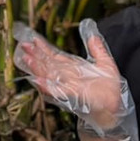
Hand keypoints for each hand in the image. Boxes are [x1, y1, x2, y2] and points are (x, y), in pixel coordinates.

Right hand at [14, 18, 139, 140]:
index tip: (33, 39)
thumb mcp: (105, 64)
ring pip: (50, 76)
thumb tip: (93, 35)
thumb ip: (97, 50)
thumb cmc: (110, 89)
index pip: (56, 57)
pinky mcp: (75, 96)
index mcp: (74, 69)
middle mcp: (68, 77)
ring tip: (26, 59)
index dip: (44, 48)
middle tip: (23, 45)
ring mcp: (70, 87)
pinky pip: (58, 91)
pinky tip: (37, 80)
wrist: (116, 106)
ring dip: (37, 68)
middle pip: (49, 64)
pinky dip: (47, 86)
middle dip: (35, 55)